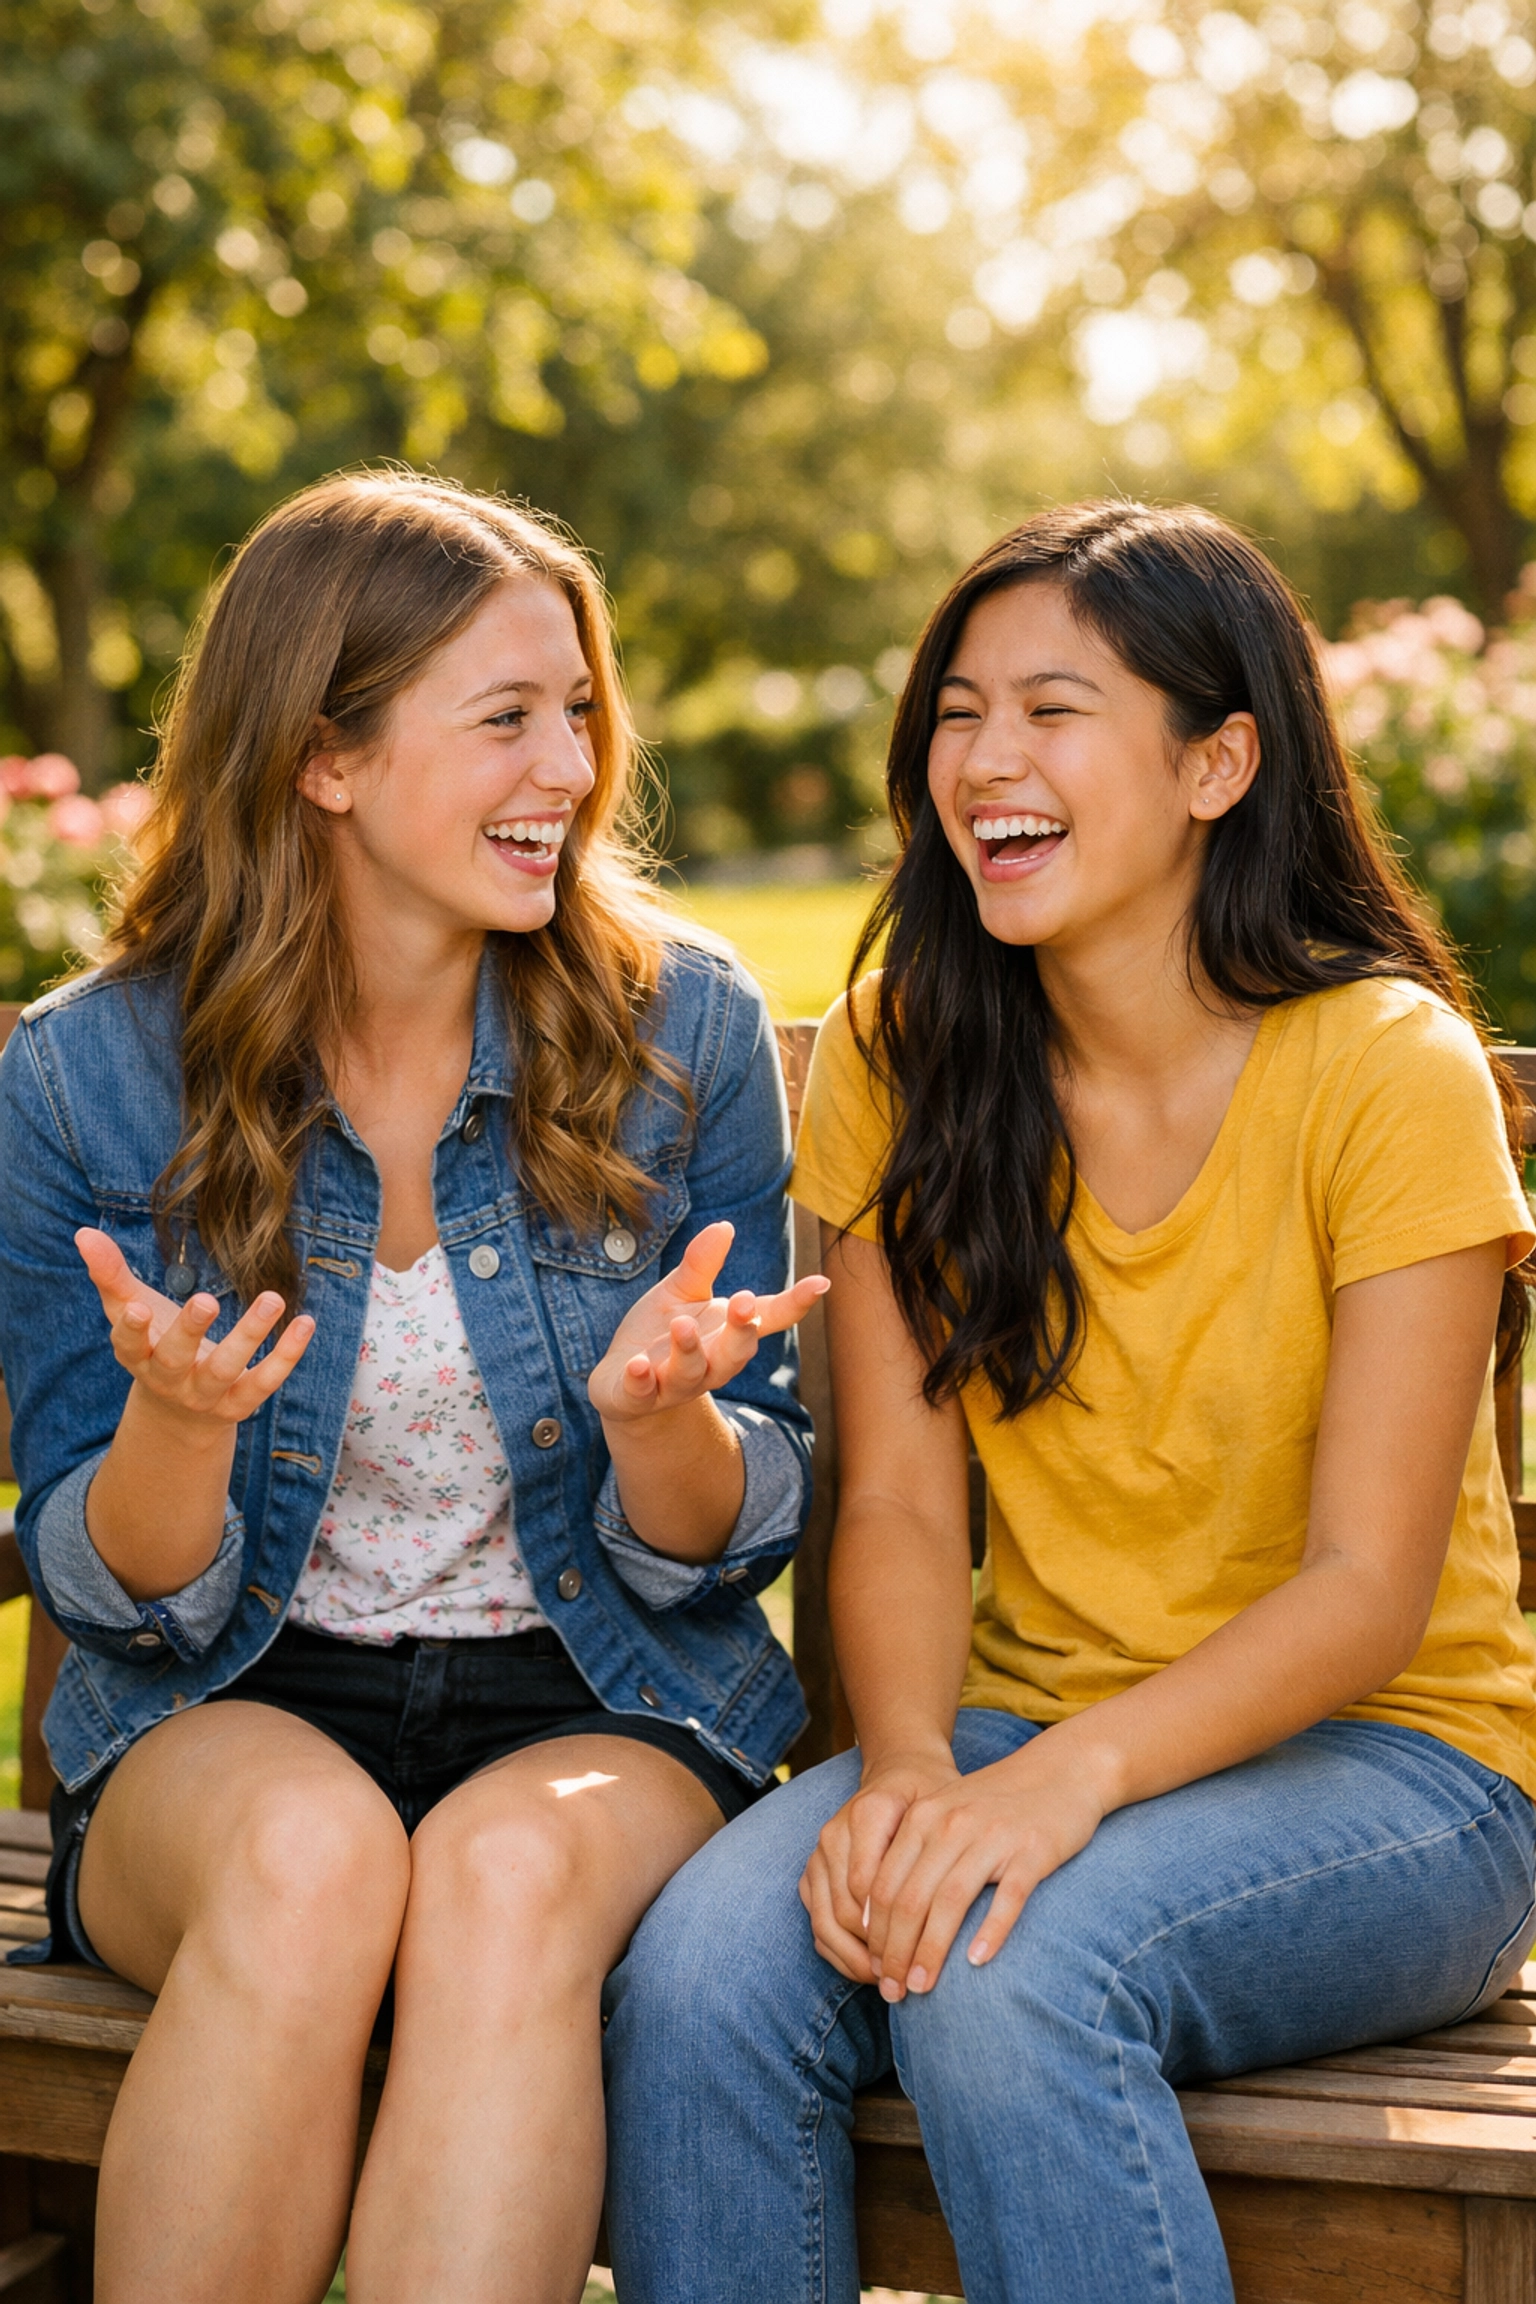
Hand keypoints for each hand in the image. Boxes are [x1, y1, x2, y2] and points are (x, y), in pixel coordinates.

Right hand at [75, 1227, 314, 1434]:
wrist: (179, 1414)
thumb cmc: (153, 1345)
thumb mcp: (131, 1310)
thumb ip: (110, 1275)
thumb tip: (83, 1233)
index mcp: (138, 1357)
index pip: (128, 1346)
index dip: (131, 1331)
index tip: (137, 1308)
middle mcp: (169, 1380)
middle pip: (176, 1359)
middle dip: (190, 1331)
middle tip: (206, 1300)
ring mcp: (206, 1395)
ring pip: (226, 1369)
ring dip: (249, 1335)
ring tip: (272, 1298)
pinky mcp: (240, 1403)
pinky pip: (266, 1381)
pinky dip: (287, 1355)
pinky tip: (305, 1322)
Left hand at [587, 1220, 827, 1423]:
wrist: (623, 1381)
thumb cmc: (662, 1331)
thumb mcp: (681, 1291)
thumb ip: (701, 1264)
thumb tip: (725, 1226)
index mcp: (726, 1332)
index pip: (768, 1318)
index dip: (796, 1303)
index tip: (821, 1282)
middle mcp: (710, 1363)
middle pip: (736, 1353)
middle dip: (741, 1330)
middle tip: (743, 1302)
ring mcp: (675, 1383)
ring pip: (691, 1373)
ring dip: (688, 1351)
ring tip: (681, 1324)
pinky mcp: (639, 1397)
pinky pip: (642, 1393)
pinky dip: (640, 1381)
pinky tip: (637, 1365)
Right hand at [799, 1749, 959, 1982]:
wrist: (900, 1772)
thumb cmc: (931, 1796)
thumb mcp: (946, 1812)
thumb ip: (935, 1852)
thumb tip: (929, 1910)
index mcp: (868, 1813)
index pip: (870, 1887)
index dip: (891, 1931)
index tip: (919, 1961)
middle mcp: (834, 1833)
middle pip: (844, 1911)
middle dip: (873, 1953)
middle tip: (905, 1983)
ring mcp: (819, 1854)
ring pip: (825, 1922)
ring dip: (854, 1959)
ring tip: (887, 1983)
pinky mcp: (813, 1872)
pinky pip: (817, 1922)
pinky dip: (839, 1952)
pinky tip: (868, 1970)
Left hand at [858, 1730, 1118, 1999]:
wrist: (1061, 1770)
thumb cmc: (997, 1802)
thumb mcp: (946, 1814)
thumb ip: (912, 1855)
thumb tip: (875, 1919)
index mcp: (924, 1817)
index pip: (884, 1884)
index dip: (875, 1933)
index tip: (875, 1969)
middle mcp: (951, 1824)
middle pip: (910, 1898)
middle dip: (896, 1951)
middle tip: (893, 1992)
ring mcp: (993, 1836)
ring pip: (950, 1902)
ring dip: (931, 1951)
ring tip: (922, 1988)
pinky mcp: (1033, 1850)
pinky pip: (1007, 1898)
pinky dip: (990, 1931)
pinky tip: (977, 1962)